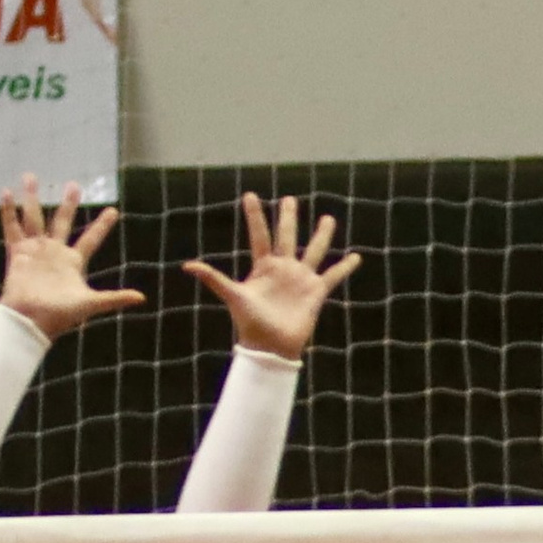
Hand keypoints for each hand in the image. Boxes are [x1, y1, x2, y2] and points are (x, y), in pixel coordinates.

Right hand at [0, 174, 141, 338]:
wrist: (30, 321)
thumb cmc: (59, 314)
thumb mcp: (90, 303)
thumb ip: (114, 298)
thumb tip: (142, 298)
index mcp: (73, 262)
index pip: (92, 238)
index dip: (102, 225)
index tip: (113, 210)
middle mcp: (54, 252)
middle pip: (63, 221)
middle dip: (69, 203)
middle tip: (74, 184)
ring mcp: (35, 250)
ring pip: (35, 218)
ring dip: (32, 198)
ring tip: (30, 176)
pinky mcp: (18, 253)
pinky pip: (12, 228)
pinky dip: (8, 211)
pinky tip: (6, 192)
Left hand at [185, 191, 360, 360]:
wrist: (271, 346)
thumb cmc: (250, 322)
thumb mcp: (232, 296)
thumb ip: (213, 278)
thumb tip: (187, 266)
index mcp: (263, 267)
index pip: (259, 235)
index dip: (254, 216)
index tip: (249, 195)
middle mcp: (283, 268)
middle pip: (286, 236)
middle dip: (288, 217)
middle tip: (289, 199)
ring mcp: (300, 279)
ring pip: (313, 250)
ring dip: (321, 235)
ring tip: (328, 218)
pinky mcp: (315, 292)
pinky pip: (333, 276)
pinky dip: (344, 267)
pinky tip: (355, 257)